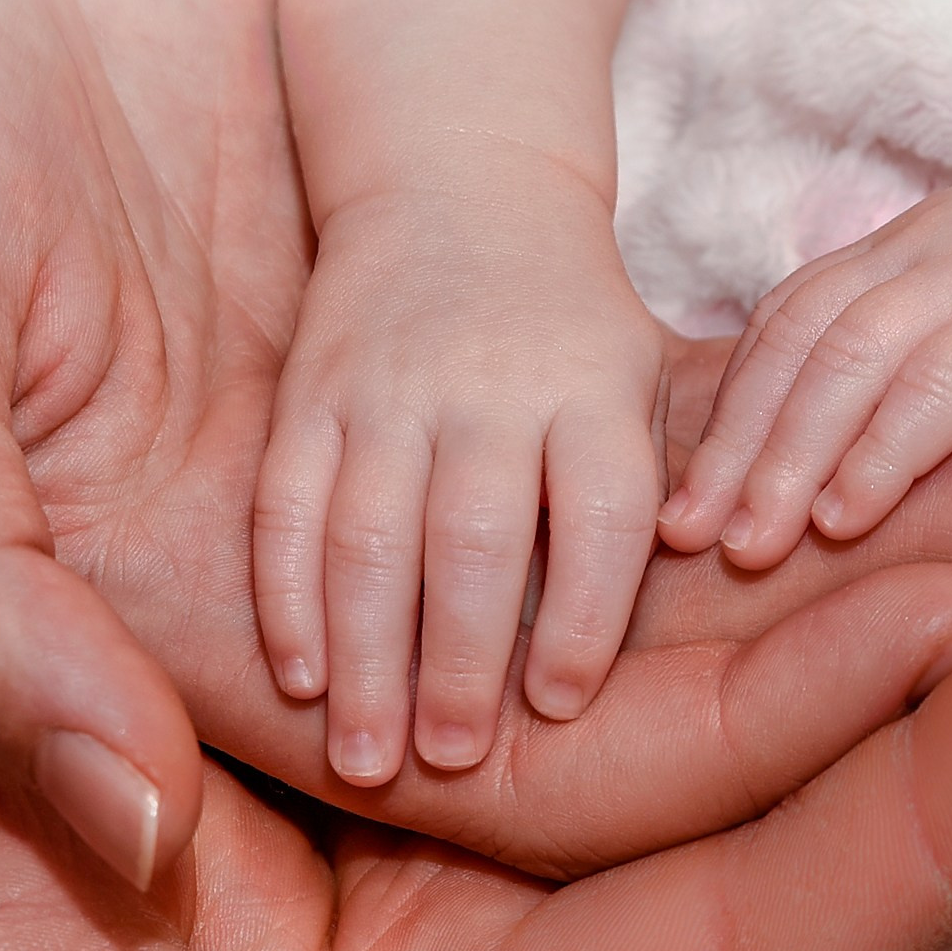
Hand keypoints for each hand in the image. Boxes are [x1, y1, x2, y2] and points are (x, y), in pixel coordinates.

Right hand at [252, 178, 668, 784]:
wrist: (461, 185)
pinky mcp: (310, 389)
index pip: (598, 514)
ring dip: (364, 654)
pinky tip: (293, 678)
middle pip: (474, 537)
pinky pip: (287, 501)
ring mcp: (390, 385)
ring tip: (365, 760)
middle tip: (450, 765)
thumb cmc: (575, 333)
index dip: (580, 620)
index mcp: (596, 388)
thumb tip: (667, 654)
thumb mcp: (645, 385)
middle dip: (457, 661)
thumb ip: (654, 497)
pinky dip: (285, 594)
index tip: (557, 708)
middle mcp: (492, 386)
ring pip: (370, 531)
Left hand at [656, 143, 951, 566]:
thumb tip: (848, 468)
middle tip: (678, 539)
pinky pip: (940, 384)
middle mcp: (931, 247)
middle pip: (793, 343)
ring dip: (786, 460)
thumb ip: (934, 375)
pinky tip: (844, 519)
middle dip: (730, 446)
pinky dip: (883, 454)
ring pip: (848, 361)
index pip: (784, 323)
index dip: (724, 411)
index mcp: (910, 248)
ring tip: (745, 550)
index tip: (676, 497)